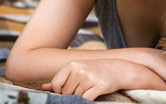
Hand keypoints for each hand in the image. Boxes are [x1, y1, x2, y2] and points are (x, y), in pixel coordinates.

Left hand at [42, 58, 165, 99]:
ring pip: (75, 97)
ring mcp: (89, 78)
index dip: (61, 91)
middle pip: (65, 92)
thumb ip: (62, 79)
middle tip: (83, 89)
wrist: (120, 70)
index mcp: (73, 65)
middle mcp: (80, 70)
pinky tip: (93, 95)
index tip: (69, 91)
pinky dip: (87, 101)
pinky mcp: (98, 86)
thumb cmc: (98, 71)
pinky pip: (86, 100)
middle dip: (71, 95)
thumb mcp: (80, 70)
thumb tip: (45, 88)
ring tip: (89, 90)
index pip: (56, 84)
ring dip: (81, 98)